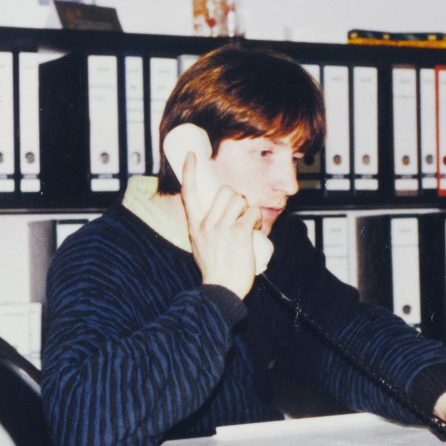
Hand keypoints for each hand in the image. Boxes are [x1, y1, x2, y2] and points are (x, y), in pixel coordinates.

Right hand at [180, 152, 260, 299]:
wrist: (221, 289)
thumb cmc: (214, 269)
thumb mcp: (200, 245)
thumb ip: (205, 227)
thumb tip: (217, 213)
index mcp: (195, 225)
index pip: (188, 192)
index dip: (189, 171)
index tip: (192, 156)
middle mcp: (207, 223)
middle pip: (224, 191)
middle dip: (236, 198)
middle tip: (240, 213)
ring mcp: (223, 227)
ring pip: (240, 199)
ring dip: (247, 208)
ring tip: (247, 223)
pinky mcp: (240, 233)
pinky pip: (252, 212)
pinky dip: (256, 218)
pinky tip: (253, 229)